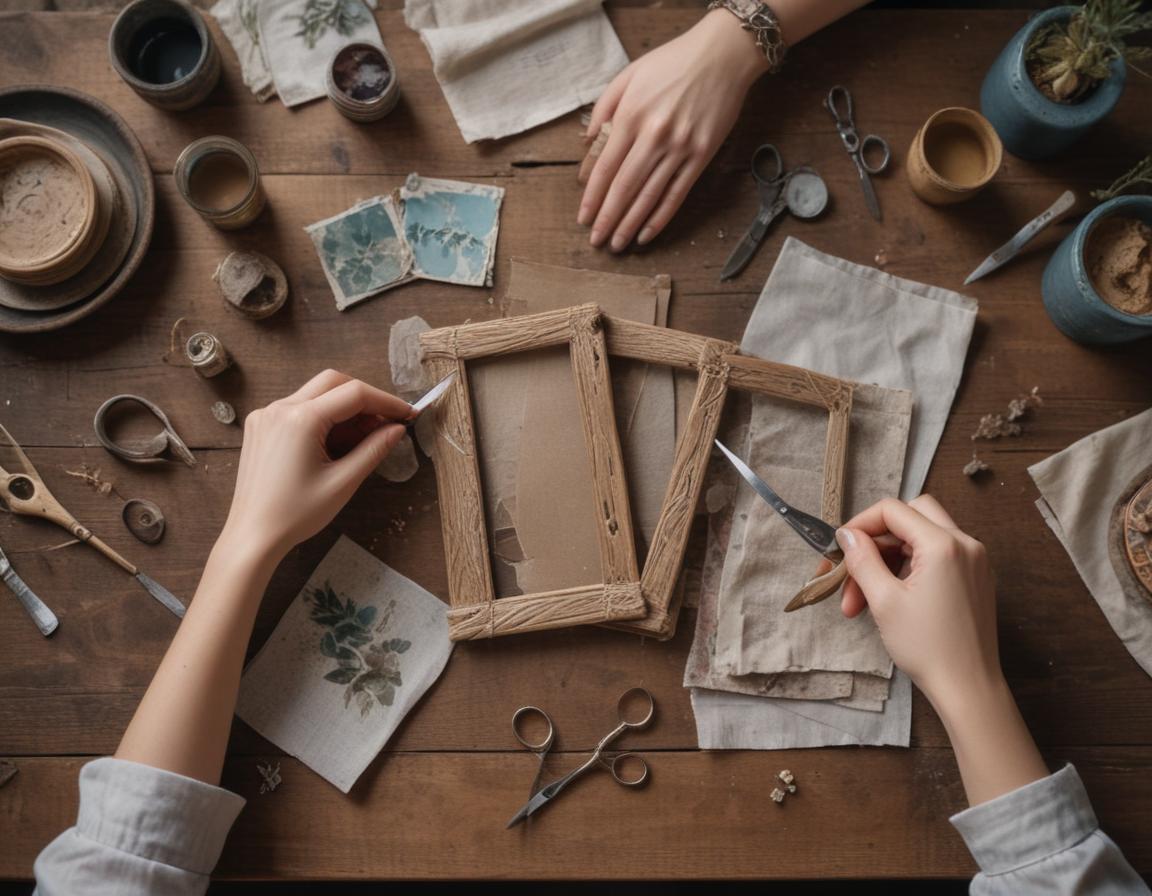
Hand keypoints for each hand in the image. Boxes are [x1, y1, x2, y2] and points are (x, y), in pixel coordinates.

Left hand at [221, 370, 410, 559]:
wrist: (253, 535)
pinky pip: (298, 407)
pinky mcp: (261, 426)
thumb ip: (373, 449)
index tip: (407, 415)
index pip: (355, 394)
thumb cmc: (296, 514)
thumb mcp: (343, 482)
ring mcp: (266, 415)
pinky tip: (334, 441)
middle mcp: (280, 408)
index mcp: (300, 419)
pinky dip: (322, 415)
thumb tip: (398, 429)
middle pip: (333, 382)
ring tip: (363, 436)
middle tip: (386, 421)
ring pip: (315, 393)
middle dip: (365, 397)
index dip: (386, 402)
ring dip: (343, 407)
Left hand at [577, 10, 767, 250]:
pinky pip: (677, 194)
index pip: (605, 166)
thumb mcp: (629, 75)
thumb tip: (587, 145)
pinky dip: (660, 218)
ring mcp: (680, 148)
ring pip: (649, 196)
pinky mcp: (701, 156)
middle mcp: (654, 135)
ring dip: (630, 224)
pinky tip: (647, 234)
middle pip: (624, 187)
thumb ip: (604, 108)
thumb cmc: (672, 63)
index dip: (592, 196)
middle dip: (607, 218)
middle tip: (596, 241)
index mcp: (632, 115)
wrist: (722, 56)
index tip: (583, 217)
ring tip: (617, 244)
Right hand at [835, 495, 1002, 713]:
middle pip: (910, 516)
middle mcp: (965, 544)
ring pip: (921, 538)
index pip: (893, 510)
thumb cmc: (927, 647)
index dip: (860, 524)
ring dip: (888, 559)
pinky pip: (937, 557)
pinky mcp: (975, 578)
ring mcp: (974, 561)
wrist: (968, 688)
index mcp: (943, 545)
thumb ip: (862, 559)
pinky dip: (909, 568)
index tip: (840, 549)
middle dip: (876, 539)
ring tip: (862, 600)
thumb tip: (846, 535)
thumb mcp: (884, 601)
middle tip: (853, 569)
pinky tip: (890, 598)